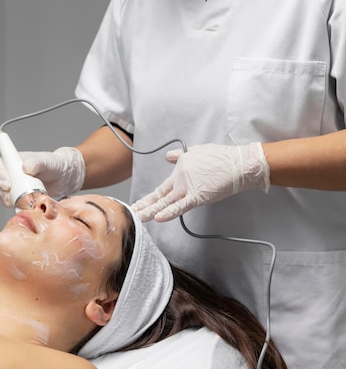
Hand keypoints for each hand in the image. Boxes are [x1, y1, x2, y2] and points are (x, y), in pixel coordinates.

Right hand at [0, 147, 85, 206]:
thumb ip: (37, 162)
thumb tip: (26, 167)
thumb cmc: (55, 164)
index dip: (0, 176)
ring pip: (6, 197)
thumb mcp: (47, 161)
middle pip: (0, 185)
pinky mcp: (22, 199)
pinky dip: (21, 208)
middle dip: (5, 194)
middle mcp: (13, 175)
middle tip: (17, 198)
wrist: (65, 177)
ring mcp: (16, 187)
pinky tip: (30, 206)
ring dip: (14, 202)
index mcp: (15, 162)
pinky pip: (16, 206)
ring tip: (28, 202)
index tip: (8, 185)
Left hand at [132, 142, 269, 221]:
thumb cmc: (221, 157)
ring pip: (165, 202)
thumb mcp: (197, 150)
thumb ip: (181, 155)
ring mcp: (188, 187)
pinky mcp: (198, 196)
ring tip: (138, 217)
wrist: (238, 163)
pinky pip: (180, 207)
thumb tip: (169, 156)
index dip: (151, 197)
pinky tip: (157, 218)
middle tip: (131, 212)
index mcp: (180, 166)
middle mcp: (180, 177)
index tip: (141, 203)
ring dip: (150, 211)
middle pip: (160, 195)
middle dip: (144, 205)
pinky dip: (168, 213)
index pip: (163, 187)